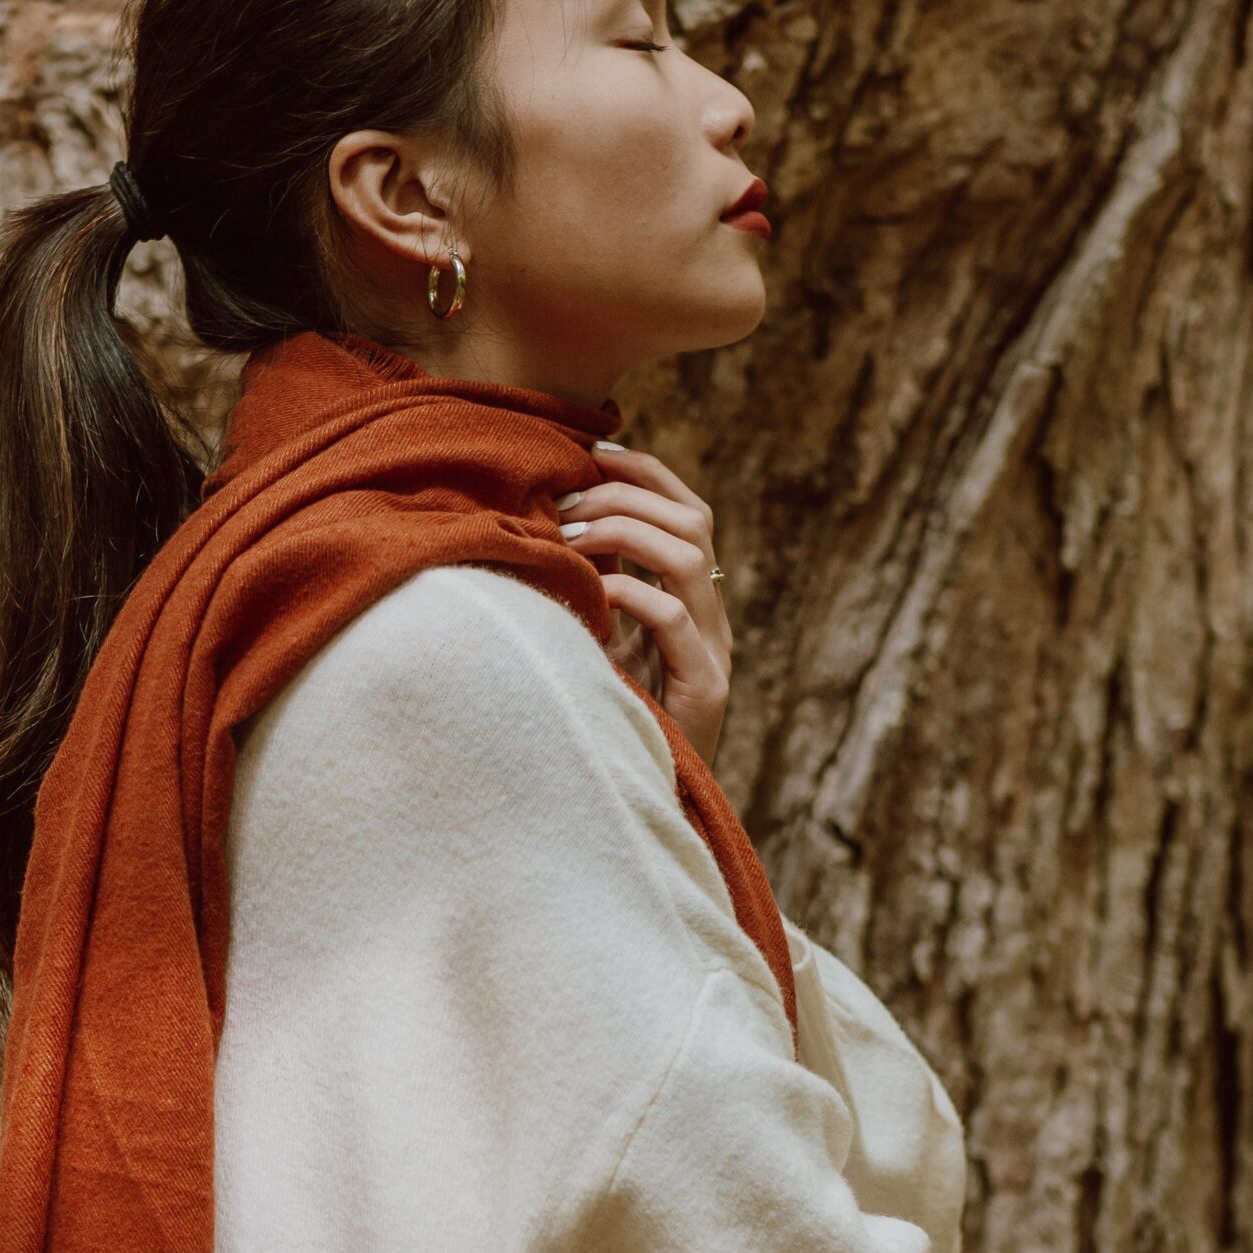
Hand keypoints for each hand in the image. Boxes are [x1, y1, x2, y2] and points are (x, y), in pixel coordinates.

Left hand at [554, 438, 732, 768]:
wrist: (639, 802)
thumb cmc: (602, 719)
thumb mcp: (596, 643)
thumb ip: (590, 592)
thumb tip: (541, 528)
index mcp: (692, 601)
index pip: (688, 511)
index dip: (647, 473)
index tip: (593, 450)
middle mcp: (710, 619)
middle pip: (692, 520)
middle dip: (625, 498)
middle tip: (564, 506)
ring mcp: (711, 653)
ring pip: (687, 557)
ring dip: (622, 534)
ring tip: (566, 542)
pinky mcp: (703, 690)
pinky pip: (672, 617)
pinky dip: (627, 592)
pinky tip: (587, 595)